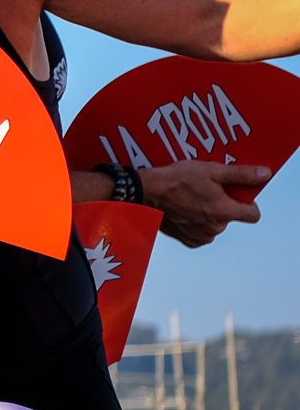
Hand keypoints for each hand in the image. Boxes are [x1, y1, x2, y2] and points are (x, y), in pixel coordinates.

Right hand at [143, 161, 268, 246]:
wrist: (144, 192)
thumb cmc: (176, 180)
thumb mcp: (211, 170)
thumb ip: (240, 174)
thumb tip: (264, 174)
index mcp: (224, 212)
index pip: (253, 215)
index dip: (248, 203)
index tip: (236, 194)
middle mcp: (216, 228)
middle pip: (231, 217)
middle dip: (223, 205)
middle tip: (206, 190)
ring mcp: (201, 236)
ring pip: (215, 225)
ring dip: (209, 214)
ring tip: (192, 199)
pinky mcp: (187, 239)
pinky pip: (201, 234)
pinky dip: (196, 224)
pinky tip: (184, 210)